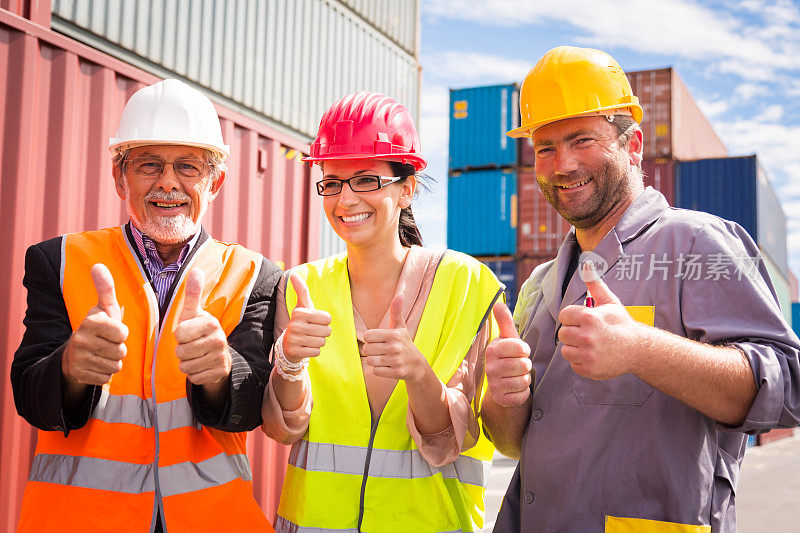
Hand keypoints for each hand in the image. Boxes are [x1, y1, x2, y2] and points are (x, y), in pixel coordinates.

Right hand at [62, 264, 128, 387]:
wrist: (74, 353)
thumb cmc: (98, 327)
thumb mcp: (104, 308)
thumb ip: (105, 288)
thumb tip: (98, 265)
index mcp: (91, 322)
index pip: (123, 334)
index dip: (121, 334)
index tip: (111, 330)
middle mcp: (81, 340)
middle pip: (120, 352)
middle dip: (118, 349)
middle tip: (106, 344)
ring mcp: (78, 359)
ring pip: (114, 366)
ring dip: (112, 362)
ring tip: (101, 354)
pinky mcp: (78, 375)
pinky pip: (106, 378)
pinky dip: (104, 373)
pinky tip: (95, 365)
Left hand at [174, 269, 230, 387]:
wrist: (219, 358)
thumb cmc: (199, 333)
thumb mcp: (193, 314)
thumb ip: (193, 294)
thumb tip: (197, 270)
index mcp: (211, 323)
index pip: (180, 333)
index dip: (179, 336)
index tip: (189, 334)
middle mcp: (219, 339)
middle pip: (181, 351)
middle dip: (182, 352)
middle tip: (192, 347)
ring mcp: (220, 358)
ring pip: (186, 366)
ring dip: (186, 364)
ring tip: (196, 357)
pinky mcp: (219, 373)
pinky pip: (193, 378)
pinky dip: (194, 375)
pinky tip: (201, 367)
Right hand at [282, 273, 331, 361]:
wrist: (288, 344)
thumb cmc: (301, 322)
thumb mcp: (302, 306)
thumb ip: (301, 290)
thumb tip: (293, 274)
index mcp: (299, 312)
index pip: (327, 318)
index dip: (324, 321)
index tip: (314, 322)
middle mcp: (295, 325)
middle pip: (326, 331)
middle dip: (322, 333)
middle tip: (312, 332)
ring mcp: (294, 340)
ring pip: (322, 342)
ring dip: (318, 342)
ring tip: (308, 339)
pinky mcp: (295, 352)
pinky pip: (316, 352)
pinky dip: (314, 351)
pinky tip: (306, 347)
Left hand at [363, 292, 426, 382]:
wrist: (417, 365)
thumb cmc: (404, 343)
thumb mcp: (400, 327)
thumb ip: (396, 310)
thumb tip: (399, 293)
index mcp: (393, 334)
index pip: (367, 336)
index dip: (371, 339)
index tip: (379, 340)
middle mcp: (395, 347)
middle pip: (367, 349)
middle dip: (372, 351)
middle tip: (381, 351)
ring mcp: (396, 360)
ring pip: (371, 361)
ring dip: (375, 361)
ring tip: (385, 359)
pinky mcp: (397, 373)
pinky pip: (376, 371)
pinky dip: (380, 370)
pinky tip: (388, 367)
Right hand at [485, 302, 531, 405]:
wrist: (501, 385)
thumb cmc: (508, 357)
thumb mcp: (508, 339)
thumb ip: (504, 321)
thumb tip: (497, 303)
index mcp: (492, 350)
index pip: (519, 347)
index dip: (524, 350)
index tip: (519, 351)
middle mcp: (490, 367)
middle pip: (523, 364)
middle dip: (526, 365)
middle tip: (518, 366)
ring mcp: (493, 384)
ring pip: (524, 380)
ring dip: (525, 379)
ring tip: (516, 376)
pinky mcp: (500, 399)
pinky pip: (523, 395)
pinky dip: (523, 392)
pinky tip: (515, 388)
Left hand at [558, 266, 639, 379]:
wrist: (638, 349)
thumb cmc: (621, 323)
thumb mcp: (610, 302)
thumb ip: (595, 284)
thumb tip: (586, 263)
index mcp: (589, 317)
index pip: (564, 316)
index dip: (573, 318)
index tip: (585, 320)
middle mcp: (586, 336)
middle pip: (563, 333)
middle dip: (573, 333)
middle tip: (589, 334)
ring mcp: (588, 354)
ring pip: (566, 350)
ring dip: (575, 348)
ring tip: (591, 345)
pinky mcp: (589, 369)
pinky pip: (573, 364)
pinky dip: (581, 362)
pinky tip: (594, 356)